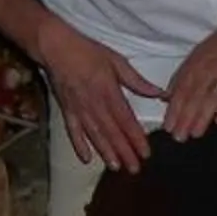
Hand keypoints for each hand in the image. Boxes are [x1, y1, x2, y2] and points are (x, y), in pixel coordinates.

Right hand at [35, 19, 164, 172]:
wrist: (56, 47)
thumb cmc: (88, 52)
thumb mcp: (117, 61)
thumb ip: (138, 82)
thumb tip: (161, 94)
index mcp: (109, 91)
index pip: (126, 120)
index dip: (136, 138)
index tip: (146, 152)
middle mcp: (94, 104)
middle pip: (112, 132)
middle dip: (124, 151)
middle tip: (134, 168)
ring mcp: (79, 109)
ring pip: (95, 135)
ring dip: (106, 152)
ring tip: (116, 167)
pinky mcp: (66, 110)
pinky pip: (73, 131)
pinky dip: (79, 145)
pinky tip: (86, 159)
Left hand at [164, 20, 216, 140]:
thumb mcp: (197, 56)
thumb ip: (183, 78)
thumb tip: (168, 96)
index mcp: (194, 66)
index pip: (180, 92)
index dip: (173, 110)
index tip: (167, 126)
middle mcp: (206, 72)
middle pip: (192, 100)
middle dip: (184, 120)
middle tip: (179, 137)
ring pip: (210, 101)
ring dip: (201, 119)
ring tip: (195, 134)